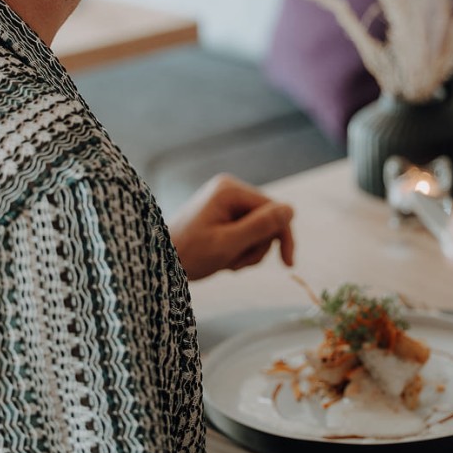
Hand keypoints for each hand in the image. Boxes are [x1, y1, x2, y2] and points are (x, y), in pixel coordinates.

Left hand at [169, 173, 294, 280]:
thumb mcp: (228, 244)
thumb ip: (259, 227)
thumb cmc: (190, 253)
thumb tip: (290, 210)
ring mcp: (225, 200)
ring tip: (226, 262)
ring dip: (247, 251)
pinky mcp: (223, 212)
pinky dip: (240, 249)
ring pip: (258, 229)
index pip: (274, 209)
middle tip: (236, 263)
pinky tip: (224, 258)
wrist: (161, 260)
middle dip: (257, 246)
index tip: (288, 264)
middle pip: (267, 219)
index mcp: (230, 190)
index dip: (283, 236)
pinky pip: (246, 231)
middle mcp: (229, 188)